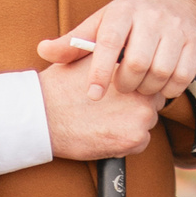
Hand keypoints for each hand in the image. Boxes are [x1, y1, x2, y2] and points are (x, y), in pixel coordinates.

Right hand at [35, 56, 162, 161]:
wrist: (42, 115)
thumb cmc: (60, 87)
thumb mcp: (87, 59)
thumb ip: (112, 57)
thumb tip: (127, 53)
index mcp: (131, 68)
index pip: (149, 77)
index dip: (136, 87)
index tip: (122, 94)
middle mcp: (142, 90)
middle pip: (153, 101)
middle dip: (138, 106)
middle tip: (112, 110)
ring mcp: (140, 115)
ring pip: (148, 122)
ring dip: (133, 124)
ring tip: (105, 122)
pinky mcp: (134, 138)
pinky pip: (141, 143)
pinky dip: (126, 143)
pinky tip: (105, 135)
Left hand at [41, 0, 195, 108]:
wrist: (172, 2)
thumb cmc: (126, 20)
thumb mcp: (99, 24)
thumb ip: (72, 43)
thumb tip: (43, 51)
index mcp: (122, 11)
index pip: (109, 42)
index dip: (100, 71)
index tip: (93, 94)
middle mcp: (152, 16)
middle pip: (138, 62)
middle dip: (126, 83)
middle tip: (121, 89)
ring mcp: (176, 28)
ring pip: (161, 71)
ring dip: (148, 88)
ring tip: (140, 88)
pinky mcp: (194, 42)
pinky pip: (183, 76)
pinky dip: (170, 89)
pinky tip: (160, 86)